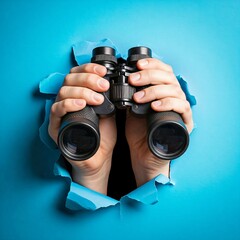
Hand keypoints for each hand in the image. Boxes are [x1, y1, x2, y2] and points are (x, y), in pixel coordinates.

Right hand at [48, 63, 116, 193]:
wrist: (99, 157)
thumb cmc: (102, 136)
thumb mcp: (109, 113)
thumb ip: (108, 99)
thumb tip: (113, 83)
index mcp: (78, 95)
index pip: (78, 73)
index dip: (89, 68)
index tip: (103, 71)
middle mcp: (67, 101)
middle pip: (70, 79)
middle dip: (88, 79)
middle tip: (103, 86)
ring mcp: (60, 113)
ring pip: (63, 92)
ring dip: (82, 91)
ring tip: (97, 99)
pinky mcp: (55, 126)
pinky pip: (56, 110)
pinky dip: (69, 104)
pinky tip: (81, 104)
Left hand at [126, 58, 193, 185]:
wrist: (144, 154)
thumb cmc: (139, 132)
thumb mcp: (132, 108)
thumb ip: (133, 94)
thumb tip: (124, 79)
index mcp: (163, 92)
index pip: (163, 70)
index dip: (152, 64)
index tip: (137, 64)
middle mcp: (174, 97)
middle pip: (168, 77)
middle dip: (149, 75)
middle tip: (133, 80)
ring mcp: (180, 109)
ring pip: (174, 90)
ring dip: (154, 90)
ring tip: (138, 97)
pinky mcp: (185, 123)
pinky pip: (181, 107)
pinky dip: (168, 103)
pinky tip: (155, 106)